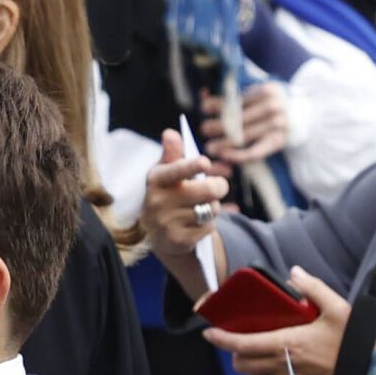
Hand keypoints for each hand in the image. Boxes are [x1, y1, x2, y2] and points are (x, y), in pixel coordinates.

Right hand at [140, 130, 231, 297]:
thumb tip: (170, 133)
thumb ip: (172, 154)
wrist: (158, 232)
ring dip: (213, 207)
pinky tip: (197, 224)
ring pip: (210, 209)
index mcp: (156, 180)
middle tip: (218, 187)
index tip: (205, 163)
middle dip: (219, 187)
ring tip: (202, 207)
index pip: (175, 171)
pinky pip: (208, 228)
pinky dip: (208, 225)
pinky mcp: (176, 240)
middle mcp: (157, 202)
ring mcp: (165, 223)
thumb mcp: (167, 172)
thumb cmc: (168, 193)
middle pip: (208, 190)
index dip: (191, 166)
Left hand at [200, 84, 289, 164]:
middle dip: (219, 125)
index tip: (204, 107)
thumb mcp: (256, 93)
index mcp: (267, 91)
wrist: (299, 115)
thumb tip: (203, 93)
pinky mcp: (277, 142)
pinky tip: (225, 156)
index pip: (238, 99)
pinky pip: (255, 152)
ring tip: (210, 147)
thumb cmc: (268, 103)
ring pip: (244, 136)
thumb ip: (232, 94)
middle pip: (240, 118)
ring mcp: (277, 125)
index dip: (219, 104)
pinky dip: (238, 155)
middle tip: (204, 129)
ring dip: (224, 143)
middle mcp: (273, 107)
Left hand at [202, 269, 350, 374]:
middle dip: (234, 353)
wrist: (371, 371)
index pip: (243, 344)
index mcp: (288, 343)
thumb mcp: (338, 308)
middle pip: (242, 365)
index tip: (208, 333)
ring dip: (249, 369)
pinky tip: (275, 371)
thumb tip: (293, 273)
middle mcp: (284, 366)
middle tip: (239, 341)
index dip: (221, 339)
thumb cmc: (355, 339)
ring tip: (256, 355)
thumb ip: (313, 288)